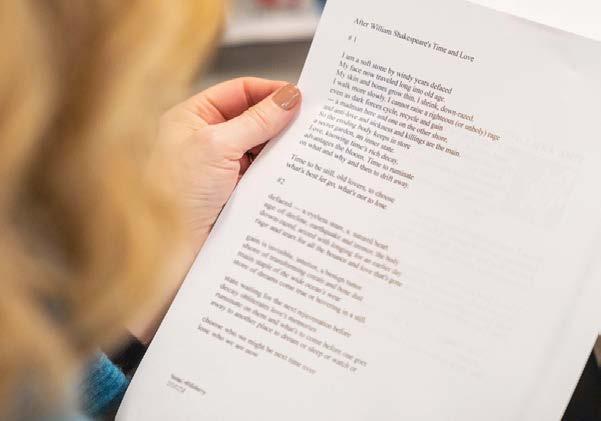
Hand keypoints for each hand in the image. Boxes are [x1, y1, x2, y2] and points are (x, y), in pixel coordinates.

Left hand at [130, 78, 301, 343]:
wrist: (170, 247)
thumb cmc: (176, 193)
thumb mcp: (218, 146)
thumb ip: (257, 120)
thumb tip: (288, 98)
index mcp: (192, 117)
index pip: (237, 92)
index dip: (268, 91)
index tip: (298, 96)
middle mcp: (205, 138)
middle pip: (251, 119)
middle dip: (278, 121)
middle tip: (310, 122)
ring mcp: (220, 166)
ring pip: (258, 147)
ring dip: (279, 148)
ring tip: (306, 147)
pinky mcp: (232, 190)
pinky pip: (261, 172)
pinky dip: (276, 170)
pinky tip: (294, 171)